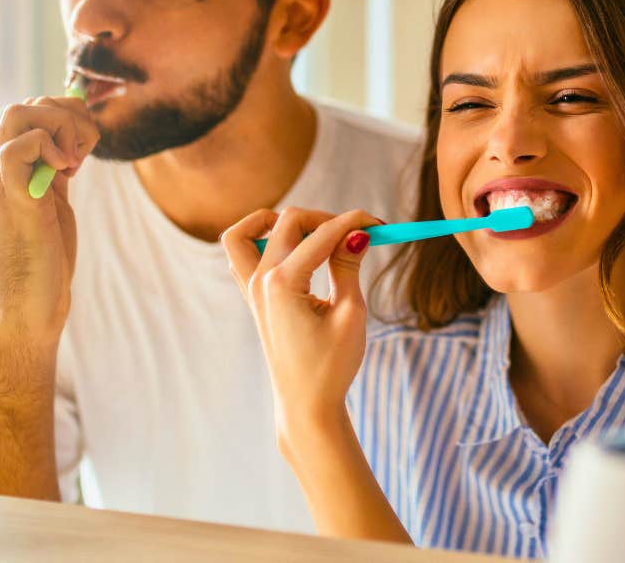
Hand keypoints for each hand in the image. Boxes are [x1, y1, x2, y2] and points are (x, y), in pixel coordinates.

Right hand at [0, 95, 98, 345]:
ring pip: (21, 113)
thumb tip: (77, 134)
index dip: (68, 118)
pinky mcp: (12, 196)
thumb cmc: (43, 256)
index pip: (31, 110)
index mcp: (2, 165)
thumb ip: (57, 167)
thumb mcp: (53, 198)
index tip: (85, 153)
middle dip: (69, 117)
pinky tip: (66, 175)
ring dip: (63, 128)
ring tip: (75, 165)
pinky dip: (51, 147)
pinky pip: (20, 145)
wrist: (29, 305)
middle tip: (85, 156)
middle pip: (27, 105)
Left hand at [222, 207, 381, 455]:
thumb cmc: (331, 366)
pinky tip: (293, 251)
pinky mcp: (253, 298)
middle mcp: (260, 280)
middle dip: (326, 220)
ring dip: (281, 222)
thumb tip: (357, 233)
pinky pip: (242, 254)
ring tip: (315, 234)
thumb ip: (348, 266)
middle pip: (289, 221)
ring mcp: (251, 289)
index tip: (382, 226)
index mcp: (283, 283)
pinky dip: (262, 241)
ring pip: (251, 230)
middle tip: (358, 236)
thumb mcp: (349, 314)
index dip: (355, 223)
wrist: (306, 405)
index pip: (323, 234)